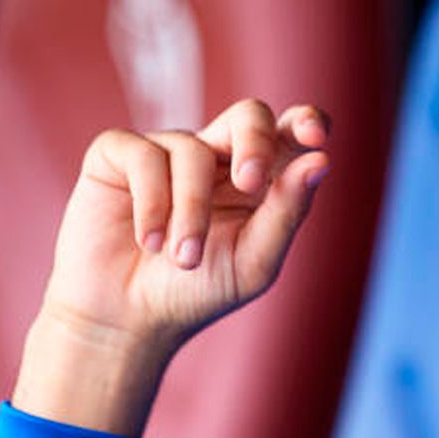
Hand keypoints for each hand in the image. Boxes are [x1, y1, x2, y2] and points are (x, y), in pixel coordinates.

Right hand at [11, 99, 329, 436]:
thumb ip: (287, 211)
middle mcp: (217, 154)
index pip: (292, 130)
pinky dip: (150, 202)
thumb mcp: (253, 261)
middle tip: (250, 182)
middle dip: (255, 142)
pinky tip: (146, 241)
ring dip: (191, 209)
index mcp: (259, 178)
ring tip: (182, 258)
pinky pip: (143, 155)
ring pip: (193, 149)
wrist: (126, 322)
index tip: (314, 135)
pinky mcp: (118, 155)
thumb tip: (320, 160)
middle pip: (250, 115)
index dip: (307, 120)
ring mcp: (168, 150)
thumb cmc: (196, 291)